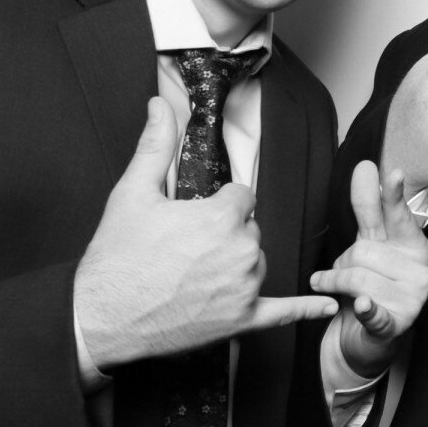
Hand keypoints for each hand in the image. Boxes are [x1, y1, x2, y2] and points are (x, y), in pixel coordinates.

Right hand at [74, 98, 338, 370]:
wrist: (100, 318)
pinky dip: (303, 309)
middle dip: (226, 234)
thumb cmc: (116, 256)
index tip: (193, 217)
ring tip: (194, 275)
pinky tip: (327, 304)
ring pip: (258, 262)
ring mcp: (245, 289)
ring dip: (238, 264)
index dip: (218, 205)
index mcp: (222, 217)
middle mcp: (242, 251)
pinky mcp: (241, 322)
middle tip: (185, 249)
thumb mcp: (132, 193)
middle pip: (251, 229)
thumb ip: (155, 146)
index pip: (242, 197)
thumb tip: (159, 104)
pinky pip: (282, 313)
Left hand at [309, 162, 427, 378]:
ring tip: (338, 293)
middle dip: (341, 262)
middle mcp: (420, 269)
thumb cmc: (371, 285)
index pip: (398, 216)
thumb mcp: (369, 244)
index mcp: (414, 244)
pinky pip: (374, 311)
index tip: (393, 174)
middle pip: (363, 250)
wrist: (370, 337)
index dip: (392, 196)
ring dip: (335, 285)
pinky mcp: (398, 324)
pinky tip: (363, 306)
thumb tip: (366, 167)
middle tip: (337, 274)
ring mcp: (412, 298)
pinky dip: (366, 310)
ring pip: (357, 279)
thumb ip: (369, 207)